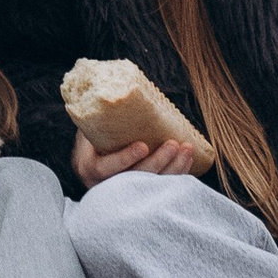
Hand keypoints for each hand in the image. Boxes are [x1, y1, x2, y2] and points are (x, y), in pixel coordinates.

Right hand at [72, 127, 211, 187]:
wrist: (90, 157)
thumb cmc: (91, 136)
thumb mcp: (89, 126)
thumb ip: (100, 114)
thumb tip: (126, 86)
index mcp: (91, 167)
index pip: (107, 168)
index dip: (125, 158)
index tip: (143, 145)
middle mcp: (107, 184)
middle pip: (135, 179)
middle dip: (158, 162)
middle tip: (174, 144)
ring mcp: (124, 191)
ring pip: (151, 185)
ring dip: (174, 168)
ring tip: (187, 149)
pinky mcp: (139, 191)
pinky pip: (160, 187)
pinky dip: (176, 175)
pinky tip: (187, 160)